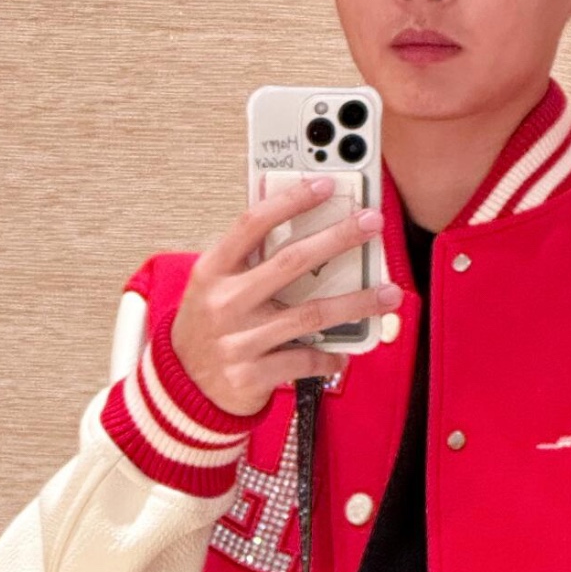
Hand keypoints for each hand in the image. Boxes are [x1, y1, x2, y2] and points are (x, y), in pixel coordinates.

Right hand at [169, 175, 402, 416]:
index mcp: (213, 270)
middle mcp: (225, 302)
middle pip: (291, 262)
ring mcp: (238, 340)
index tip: (326, 184)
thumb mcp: (214, 287)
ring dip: (356, 303)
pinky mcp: (252, 374)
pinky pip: (305, 360)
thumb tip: (303, 227)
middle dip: (339, 238)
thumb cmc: (208, 328)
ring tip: (389, 294)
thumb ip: (249, 261)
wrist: (181, 386)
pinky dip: (330, 356)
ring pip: (310, 314)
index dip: (291, 200)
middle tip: (372, 223)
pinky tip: (344, 353)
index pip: (253, 224)